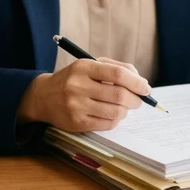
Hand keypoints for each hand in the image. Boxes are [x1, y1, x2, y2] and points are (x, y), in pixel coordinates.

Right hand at [18, 57, 149, 131]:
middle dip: (136, 99)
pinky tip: (113, 114)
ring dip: (126, 111)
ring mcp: (76, 106)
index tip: (146, 88)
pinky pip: (107, 124)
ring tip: (124, 107)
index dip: (136, 82)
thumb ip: (116, 68)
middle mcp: (78, 86)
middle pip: (119, 95)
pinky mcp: (76, 123)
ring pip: (115, 112)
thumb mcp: (90, 66)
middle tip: (139, 100)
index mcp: (83, 68)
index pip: (117, 74)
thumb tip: (140, 81)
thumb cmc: (73, 79)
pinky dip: (116, 120)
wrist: (43, 96)